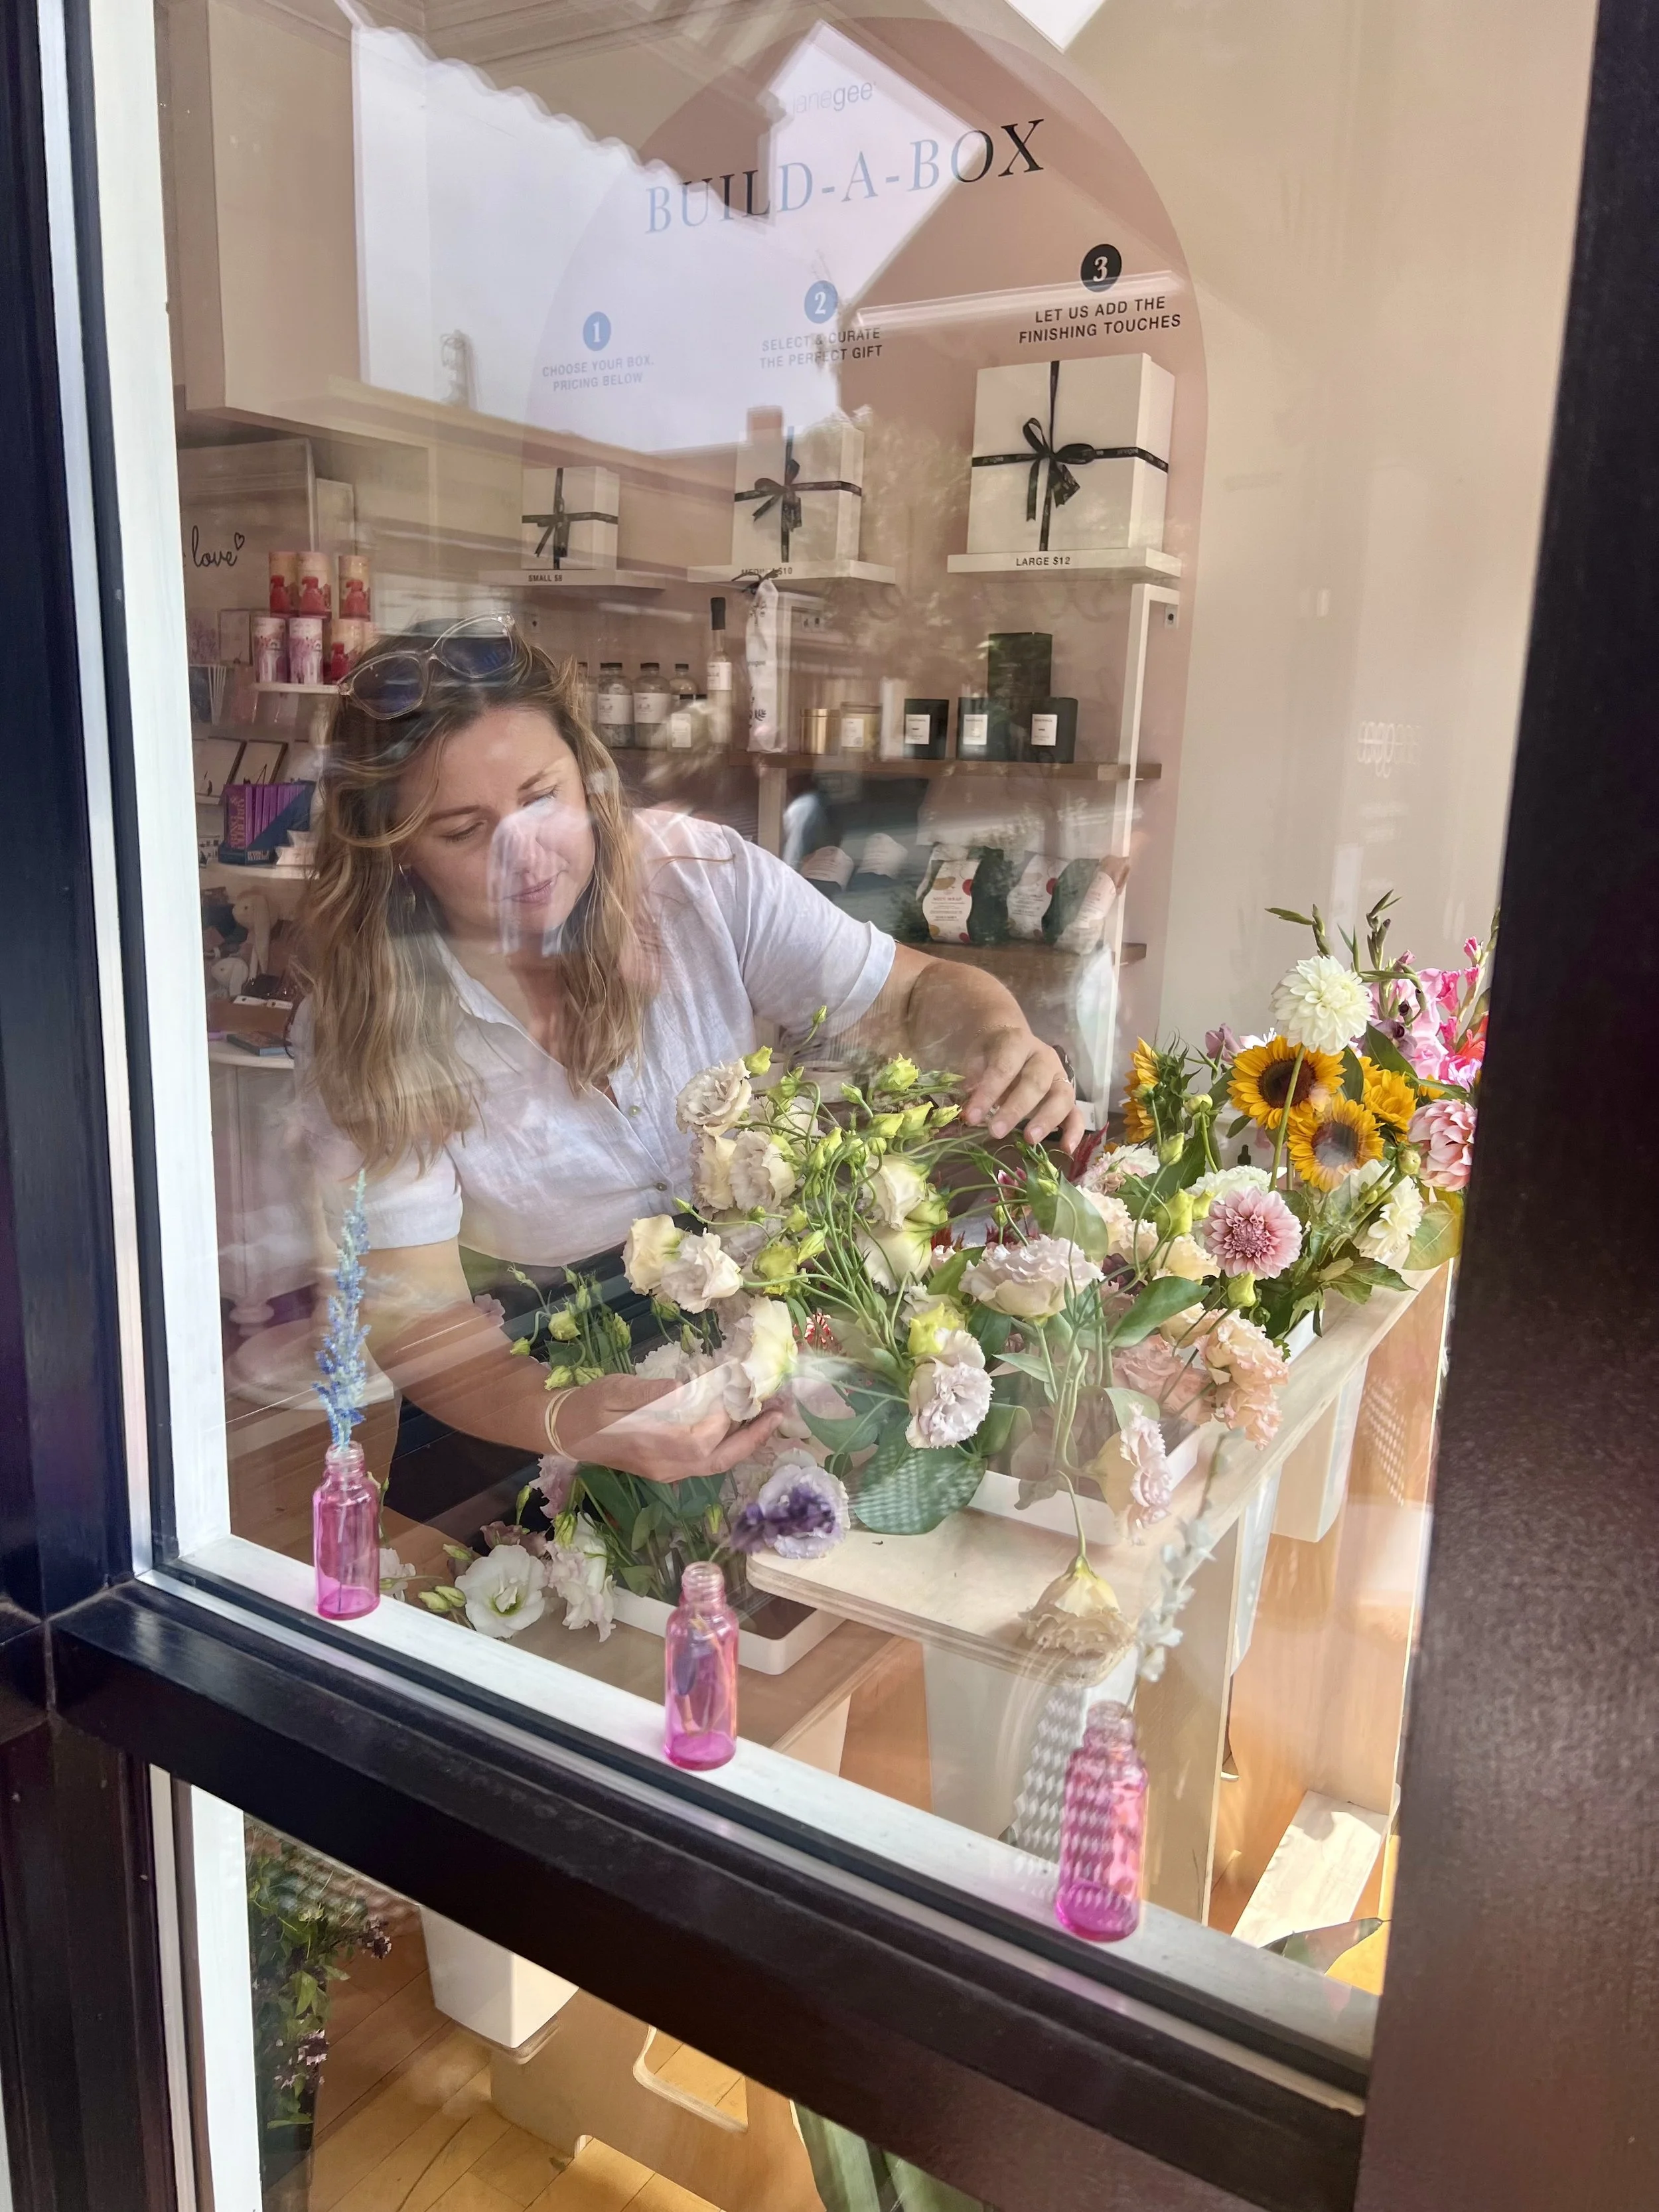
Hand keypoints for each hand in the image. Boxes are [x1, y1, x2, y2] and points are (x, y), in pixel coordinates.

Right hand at [556, 1371, 783, 1483]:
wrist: (564, 1431)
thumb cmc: (587, 1407)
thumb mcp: (613, 1391)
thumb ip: (649, 1394)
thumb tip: (684, 1390)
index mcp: (651, 1446)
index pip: (702, 1436)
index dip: (728, 1414)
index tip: (746, 1385)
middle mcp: (665, 1466)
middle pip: (719, 1458)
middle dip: (753, 1436)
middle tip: (780, 1411)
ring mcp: (667, 1471)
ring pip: (716, 1463)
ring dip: (745, 1441)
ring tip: (768, 1415)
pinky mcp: (666, 1468)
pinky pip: (706, 1461)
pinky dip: (727, 1444)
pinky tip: (739, 1424)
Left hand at [962, 1025, 1084, 1151]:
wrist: (1012, 1042)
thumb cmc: (992, 1053)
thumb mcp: (978, 1055)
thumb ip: (973, 1074)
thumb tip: (970, 1097)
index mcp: (1018, 1043)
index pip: (1004, 1067)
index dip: (988, 1092)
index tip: (971, 1116)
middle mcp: (1044, 1059)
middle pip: (1035, 1083)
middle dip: (1015, 1109)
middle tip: (996, 1132)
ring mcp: (1059, 1078)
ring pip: (1061, 1098)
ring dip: (1046, 1120)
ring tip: (1030, 1139)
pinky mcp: (1067, 1097)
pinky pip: (1076, 1114)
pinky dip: (1074, 1131)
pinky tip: (1066, 1149)